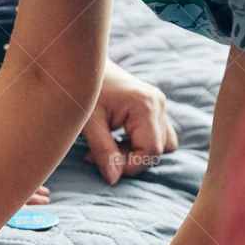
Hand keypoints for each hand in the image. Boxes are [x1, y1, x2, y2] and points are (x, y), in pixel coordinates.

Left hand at [83, 68, 177, 183]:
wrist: (83, 64)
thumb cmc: (83, 91)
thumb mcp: (90, 124)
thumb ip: (104, 152)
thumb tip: (114, 180)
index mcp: (145, 106)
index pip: (150, 150)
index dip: (131, 166)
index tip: (107, 168)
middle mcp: (157, 104)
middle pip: (158, 149)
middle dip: (131, 159)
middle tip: (100, 155)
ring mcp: (158, 103)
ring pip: (161, 143)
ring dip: (137, 152)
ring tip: (109, 146)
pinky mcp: (153, 105)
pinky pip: (155, 133)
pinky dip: (137, 142)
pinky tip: (114, 138)